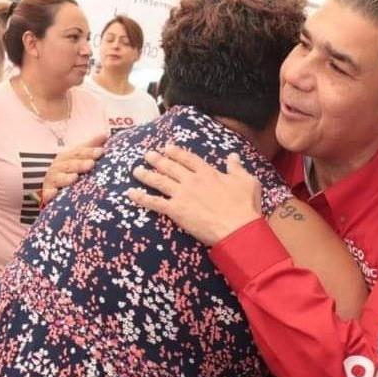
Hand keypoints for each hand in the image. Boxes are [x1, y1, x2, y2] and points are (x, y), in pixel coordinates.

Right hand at [41, 136, 107, 204]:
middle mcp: (58, 167)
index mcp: (67, 157)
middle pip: (69, 165)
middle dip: (80, 164)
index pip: (79, 152)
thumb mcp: (80, 157)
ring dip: (66, 178)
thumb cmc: (71, 170)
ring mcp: (52, 180)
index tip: (101, 151)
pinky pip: (47, 194)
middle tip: (91, 164)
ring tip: (75, 177)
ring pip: (58, 178)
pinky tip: (53, 193)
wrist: (54, 187)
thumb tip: (105, 134)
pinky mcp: (47, 194)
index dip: (89, 151)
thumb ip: (91, 147)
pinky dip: (49, 194)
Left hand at [127, 145, 261, 245]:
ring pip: (159, 181)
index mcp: (208, 172)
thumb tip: (233, 156)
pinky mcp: (176, 211)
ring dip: (146, 175)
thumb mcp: (247, 181)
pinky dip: (141, 197)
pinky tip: (130, 193)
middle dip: (157, 160)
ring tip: (136, 170)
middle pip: (170, 167)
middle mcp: (192, 180)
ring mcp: (182, 195)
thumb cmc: (244, 206)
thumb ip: (237, 168)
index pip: (188, 158)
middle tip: (147, 155)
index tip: (167, 148)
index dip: (176, 152)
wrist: (237, 228)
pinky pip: (155, 203)